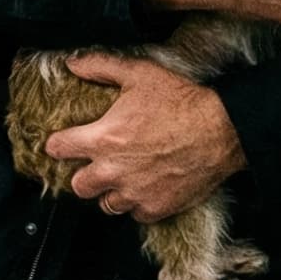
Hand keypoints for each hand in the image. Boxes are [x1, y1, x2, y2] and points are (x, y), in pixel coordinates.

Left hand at [45, 52, 247, 220]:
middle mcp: (113, 171)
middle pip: (78, 186)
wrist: (222, 130)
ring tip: (123, 178)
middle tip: (97, 164)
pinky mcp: (156, 208)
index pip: (58, 148)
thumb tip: (72, 64)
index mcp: (102, 139)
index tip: (63, 143)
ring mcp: (134, 193)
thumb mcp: (139, 73)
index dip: (58, 144)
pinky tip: (146, 188)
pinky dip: (138, 204)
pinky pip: (136, 215)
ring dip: (110, 193)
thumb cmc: (181, 101)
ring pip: (106, 205)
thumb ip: (100, 67)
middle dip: (84, 175)